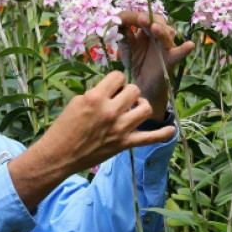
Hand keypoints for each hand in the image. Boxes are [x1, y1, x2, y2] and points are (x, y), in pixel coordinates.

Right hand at [8, 71, 175, 209]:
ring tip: (133, 108)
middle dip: (128, 91)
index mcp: (96, 98)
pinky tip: (171, 129)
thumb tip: (113, 90)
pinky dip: (163, 134)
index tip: (111, 87)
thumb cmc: (64, 127)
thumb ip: (97, 94)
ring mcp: (120, 129)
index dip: (115, 80)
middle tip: (120, 99)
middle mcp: (110, 112)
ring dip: (141, 105)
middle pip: (134, 90)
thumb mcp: (76, 102)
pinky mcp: (124, 144)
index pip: (118, 76)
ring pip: (145, 108)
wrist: (60, 154)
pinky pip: (150, 138)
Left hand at [118, 11, 194, 120]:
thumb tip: (116, 23)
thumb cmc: (136, 62)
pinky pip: (179, 53)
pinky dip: (184, 49)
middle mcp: (158, 35)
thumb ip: (123, 36)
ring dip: (161, 30)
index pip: (141, 17)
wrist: (143, 84)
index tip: (118, 18)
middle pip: (157, 21)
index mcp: (146, 30)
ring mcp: (166, 46)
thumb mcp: (127, 48)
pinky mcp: (171, 59)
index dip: (131, 17)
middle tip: (139, 19)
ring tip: (153, 27)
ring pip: (167, 33)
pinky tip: (189, 45)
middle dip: (148, 19)